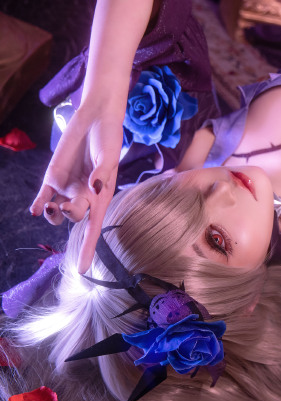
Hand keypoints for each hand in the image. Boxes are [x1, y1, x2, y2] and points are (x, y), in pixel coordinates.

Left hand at [29, 104, 121, 273]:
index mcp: (102, 196)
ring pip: (56, 211)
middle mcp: (84, 195)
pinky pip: (43, 195)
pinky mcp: (53, 176)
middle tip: (66, 205)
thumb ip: (101, 173)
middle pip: (75, 217)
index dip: (88, 249)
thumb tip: (95, 188)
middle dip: (70, 216)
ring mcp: (67, 187)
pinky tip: (36, 209)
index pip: (94, 227)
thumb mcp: (109, 156)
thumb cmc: (109, 138)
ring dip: (52, 214)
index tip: (82, 269)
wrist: (95, 117)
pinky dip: (39, 204)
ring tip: (49, 206)